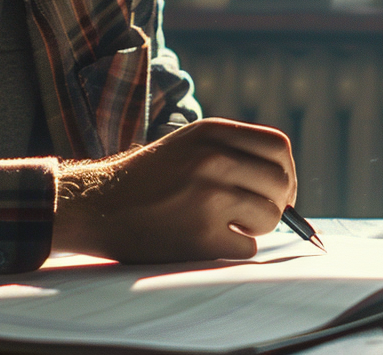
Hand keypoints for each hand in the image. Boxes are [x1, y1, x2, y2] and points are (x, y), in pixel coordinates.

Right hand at [52, 117, 295, 262]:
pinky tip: (208, 241)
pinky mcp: (200, 236)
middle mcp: (213, 159)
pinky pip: (247, 248)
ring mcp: (208, 197)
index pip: (278, 147)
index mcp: (211, 132)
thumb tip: (285, 182)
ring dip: (254, 229)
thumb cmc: (148, 179)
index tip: (275, 189)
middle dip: (274, 203)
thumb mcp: (188, 144)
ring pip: (269, 217)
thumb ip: (233, 151)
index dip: (285, 171)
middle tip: (252, 214)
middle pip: (280, 183)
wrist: (97, 207)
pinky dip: (234, 249)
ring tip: (226, 226)